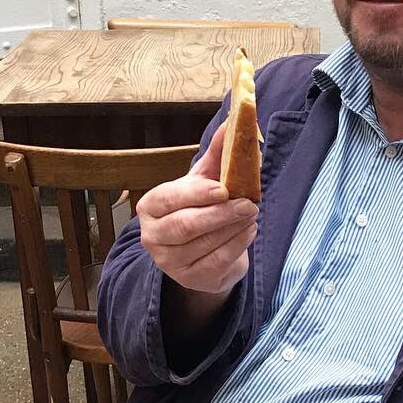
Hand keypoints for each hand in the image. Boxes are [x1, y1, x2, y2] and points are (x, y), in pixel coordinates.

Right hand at [136, 120, 258, 294]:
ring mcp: (169, 263)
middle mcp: (152, 237)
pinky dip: (237, 245)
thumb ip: (216, 155)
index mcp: (150, 207)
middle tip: (249, 204)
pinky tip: (249, 231)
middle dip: (220, 214)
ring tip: (252, 214)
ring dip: (234, 228)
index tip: (223, 189)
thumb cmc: (198, 210)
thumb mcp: (204, 182)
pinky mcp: (191, 280)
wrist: (200, 254)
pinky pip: (217, 261)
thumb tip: (231, 123)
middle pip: (185, 226)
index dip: (196, 194)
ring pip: (205, 244)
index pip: (169, 199)